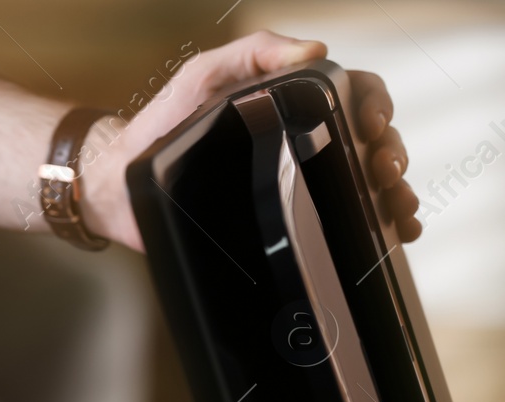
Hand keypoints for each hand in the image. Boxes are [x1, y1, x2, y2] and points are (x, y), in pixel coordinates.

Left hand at [80, 31, 420, 249]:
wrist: (118, 185)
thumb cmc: (159, 125)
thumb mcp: (202, 76)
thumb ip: (252, 53)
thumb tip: (314, 49)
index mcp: (292, 106)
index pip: (355, 97)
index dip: (376, 109)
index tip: (373, 128)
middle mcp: (300, 144)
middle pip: (368, 145)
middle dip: (390, 157)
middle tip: (385, 172)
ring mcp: (292, 185)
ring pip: (359, 187)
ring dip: (391, 196)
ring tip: (397, 210)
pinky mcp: (279, 224)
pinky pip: (333, 227)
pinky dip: (371, 231)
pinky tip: (393, 238)